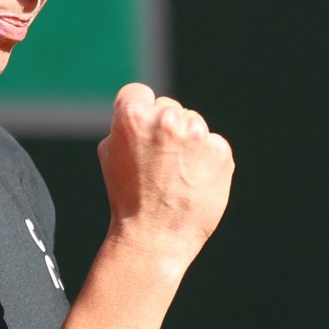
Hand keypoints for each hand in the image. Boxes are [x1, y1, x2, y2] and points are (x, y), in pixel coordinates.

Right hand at [97, 83, 234, 264]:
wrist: (155, 236)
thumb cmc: (127, 196)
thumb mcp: (108, 153)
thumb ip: (124, 125)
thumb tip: (140, 110)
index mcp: (133, 115)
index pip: (138, 92)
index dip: (137, 112)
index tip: (140, 133)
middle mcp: (166, 119)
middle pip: (168, 107)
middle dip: (164, 128)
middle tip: (159, 162)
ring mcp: (196, 134)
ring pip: (193, 123)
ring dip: (187, 141)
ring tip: (176, 173)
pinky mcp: (220, 150)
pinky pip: (213, 144)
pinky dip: (206, 159)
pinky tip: (193, 180)